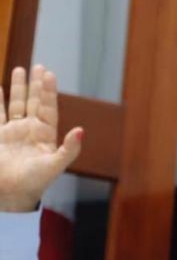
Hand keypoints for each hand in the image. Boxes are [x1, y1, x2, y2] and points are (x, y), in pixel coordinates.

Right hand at [0, 65, 82, 211]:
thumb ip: (69, 149)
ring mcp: (14, 132)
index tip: (48, 74)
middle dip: (36, 85)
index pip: (48, 107)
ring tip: (20, 69)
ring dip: (18, 88)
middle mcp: (31, 130)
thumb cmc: (36, 182)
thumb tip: (81, 131)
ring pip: (16, 104)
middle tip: (39, 66)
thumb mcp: (55, 165)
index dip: (48, 91)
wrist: (12, 194)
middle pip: (34, 102)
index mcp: (46, 135)